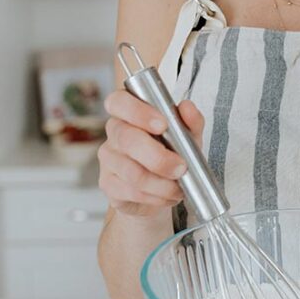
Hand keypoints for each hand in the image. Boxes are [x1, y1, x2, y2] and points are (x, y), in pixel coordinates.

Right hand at [98, 90, 204, 219]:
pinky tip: (166, 195)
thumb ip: (191, 120)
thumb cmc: (172, 153)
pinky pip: (131, 191)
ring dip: (161, 183)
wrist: (161, 189)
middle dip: (158, 157)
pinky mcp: (108, 184)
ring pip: (131, 171)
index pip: (120, 102)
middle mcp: (115, 132)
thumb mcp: (188, 135)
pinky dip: (155, 196)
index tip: (162, 124)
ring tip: (178, 186)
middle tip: (181, 167)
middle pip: (126, 139)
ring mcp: (108, 159)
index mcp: (129, 113)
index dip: (138, 111)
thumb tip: (187, 108)